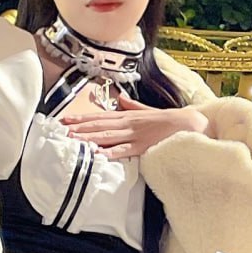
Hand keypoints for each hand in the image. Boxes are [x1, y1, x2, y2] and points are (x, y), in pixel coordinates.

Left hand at [61, 96, 209, 160]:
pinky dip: (111, 151)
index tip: (65, 119)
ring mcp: (135, 135)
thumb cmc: (171, 120)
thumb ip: (133, 105)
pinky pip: (125, 150)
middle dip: (79, 127)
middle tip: (61, 129)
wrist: (190, 123)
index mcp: (128, 116)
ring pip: (108, 136)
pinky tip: (99, 154)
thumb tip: (120, 98)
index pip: (101, 117)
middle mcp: (128, 124)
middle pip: (99, 125)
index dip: (82, 118)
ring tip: (73, 139)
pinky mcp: (144, 146)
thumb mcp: (149, 110)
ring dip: (89, 137)